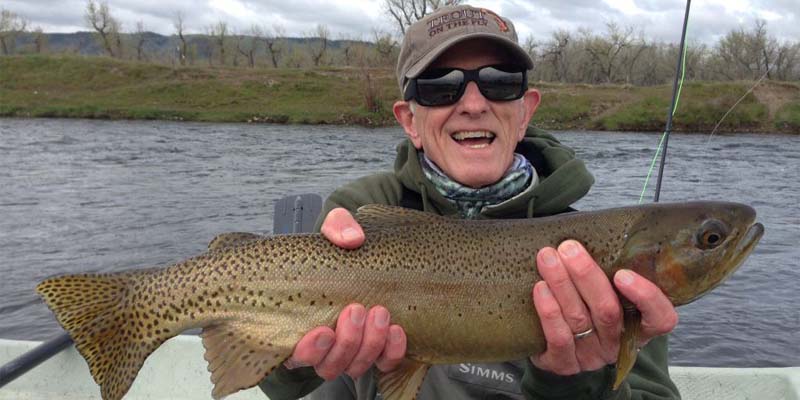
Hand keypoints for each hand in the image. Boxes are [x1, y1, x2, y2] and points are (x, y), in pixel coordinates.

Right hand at [284, 208, 407, 379]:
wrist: (370, 254)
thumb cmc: (342, 248)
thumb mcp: (335, 230)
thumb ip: (338, 227)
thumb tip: (352, 239)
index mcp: (300, 324)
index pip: (296, 354)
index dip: (309, 350)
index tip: (323, 331)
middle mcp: (324, 346)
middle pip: (329, 365)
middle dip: (346, 342)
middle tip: (356, 310)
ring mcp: (351, 351)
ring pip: (355, 367)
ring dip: (368, 346)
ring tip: (379, 313)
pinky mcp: (378, 350)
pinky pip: (385, 364)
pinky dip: (392, 352)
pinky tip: (398, 330)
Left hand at [530, 240, 677, 375]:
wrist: (555, 348)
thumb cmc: (584, 308)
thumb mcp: (605, 291)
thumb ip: (608, 269)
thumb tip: (597, 227)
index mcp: (637, 325)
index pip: (660, 318)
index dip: (646, 297)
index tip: (623, 273)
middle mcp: (616, 343)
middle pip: (607, 311)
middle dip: (586, 276)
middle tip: (569, 248)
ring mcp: (590, 356)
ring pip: (579, 319)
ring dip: (562, 284)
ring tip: (547, 258)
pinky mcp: (563, 364)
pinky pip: (558, 338)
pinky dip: (549, 312)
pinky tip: (540, 289)